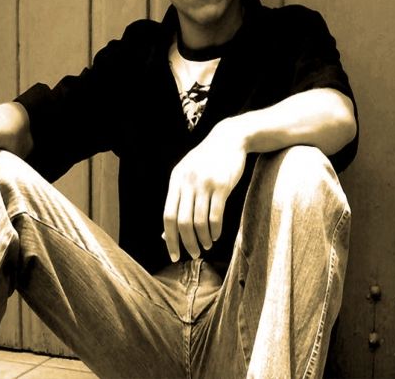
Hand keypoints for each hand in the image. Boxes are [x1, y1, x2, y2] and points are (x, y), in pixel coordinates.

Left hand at [163, 119, 246, 261]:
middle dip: (187, 243)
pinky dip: (215, 230)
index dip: (169, 239)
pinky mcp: (222, 185)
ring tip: (206, 246)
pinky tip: (215, 236)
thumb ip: (177, 200)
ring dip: (203, 239)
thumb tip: (166, 234)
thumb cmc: (206, 161)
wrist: (229, 138)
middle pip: (182, 222)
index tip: (173, 255)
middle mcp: (187, 182)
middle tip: (193, 255)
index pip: (167, 216)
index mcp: (175, 180)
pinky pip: (216, 215)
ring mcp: (205, 184)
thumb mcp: (187, 175)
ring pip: (200, 221)